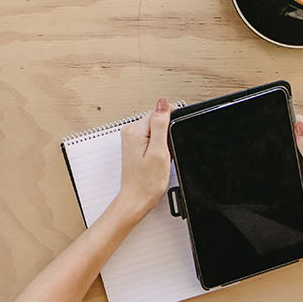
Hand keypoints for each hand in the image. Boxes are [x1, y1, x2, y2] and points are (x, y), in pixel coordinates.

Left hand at [109, 98, 173, 218]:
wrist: (137, 198)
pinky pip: (151, 137)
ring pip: (155, 128)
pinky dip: (158, 146)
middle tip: (165, 151)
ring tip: (160, 156)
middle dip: (167, 132)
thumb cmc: (146, 181)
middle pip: (157, 119)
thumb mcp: (159, 151)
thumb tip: (163, 102)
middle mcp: (129, 131)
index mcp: (134, 130)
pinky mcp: (134, 145)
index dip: (172, 122)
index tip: (172, 138)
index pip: (159, 111)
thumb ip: (160, 124)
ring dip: (163, 140)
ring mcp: (131, 138)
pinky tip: (156, 158)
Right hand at [292, 114, 302, 247]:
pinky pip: (296, 159)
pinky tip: (287, 159)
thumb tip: (298, 126)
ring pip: (297, 146)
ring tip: (279, 139)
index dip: (291, 120)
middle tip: (275, 128)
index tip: (279, 118)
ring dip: (288, 144)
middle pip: (299, 133)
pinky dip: (290, 157)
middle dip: (287, 130)